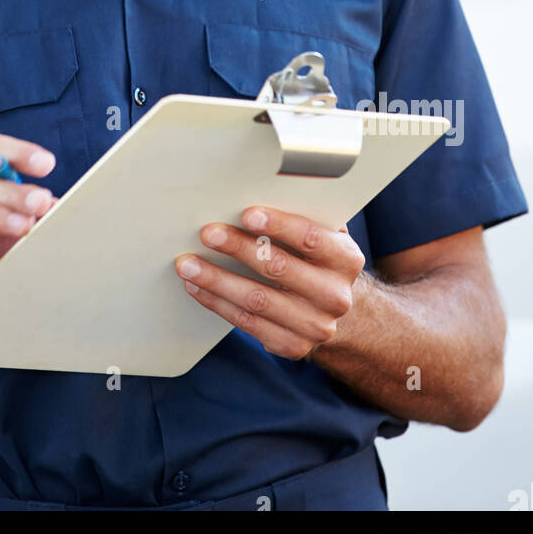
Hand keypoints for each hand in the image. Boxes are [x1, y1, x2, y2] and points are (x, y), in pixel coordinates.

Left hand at [175, 207, 364, 358]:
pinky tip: (196, 287)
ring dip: (216, 280)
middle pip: (279, 269)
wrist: (334, 308)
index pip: (310, 238)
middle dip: (238, 248)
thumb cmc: (316, 258)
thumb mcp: (322, 234)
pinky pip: (247, 323)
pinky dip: (217, 303)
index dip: (278, 225)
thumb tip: (253, 188)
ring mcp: (315, 325)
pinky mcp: (292, 345)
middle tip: (207, 232)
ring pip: (257, 300)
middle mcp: (334, 295)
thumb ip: (300, 214)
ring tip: (187, 264)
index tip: (246, 214)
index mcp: (345, 259)